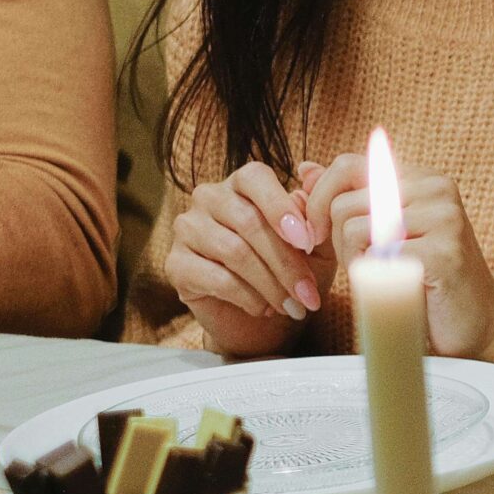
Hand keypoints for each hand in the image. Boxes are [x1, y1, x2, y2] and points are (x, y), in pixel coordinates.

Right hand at [163, 161, 327, 355]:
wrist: (264, 323)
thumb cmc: (294, 275)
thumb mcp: (317, 247)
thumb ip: (317, 212)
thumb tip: (313, 170)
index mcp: (243, 184)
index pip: (255, 178)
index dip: (282, 208)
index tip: (308, 242)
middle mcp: (209, 198)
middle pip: (248, 222)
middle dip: (286, 263)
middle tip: (309, 295)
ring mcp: (187, 229)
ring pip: (234, 252)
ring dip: (271, 285)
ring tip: (293, 306)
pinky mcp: (175, 264)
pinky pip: (216, 278)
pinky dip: (248, 297)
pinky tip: (264, 309)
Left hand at [304, 153, 493, 359]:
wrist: (478, 325)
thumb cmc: (428, 281)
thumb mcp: (384, 232)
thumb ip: (349, 199)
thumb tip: (305, 169)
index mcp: (423, 179)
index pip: (348, 166)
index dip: (320, 200)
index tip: (318, 233)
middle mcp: (437, 189)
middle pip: (344, 202)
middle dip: (333, 240)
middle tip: (357, 265)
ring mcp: (444, 219)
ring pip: (353, 228)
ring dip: (352, 261)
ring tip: (377, 276)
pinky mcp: (443, 253)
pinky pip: (375, 257)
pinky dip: (372, 278)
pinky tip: (391, 287)